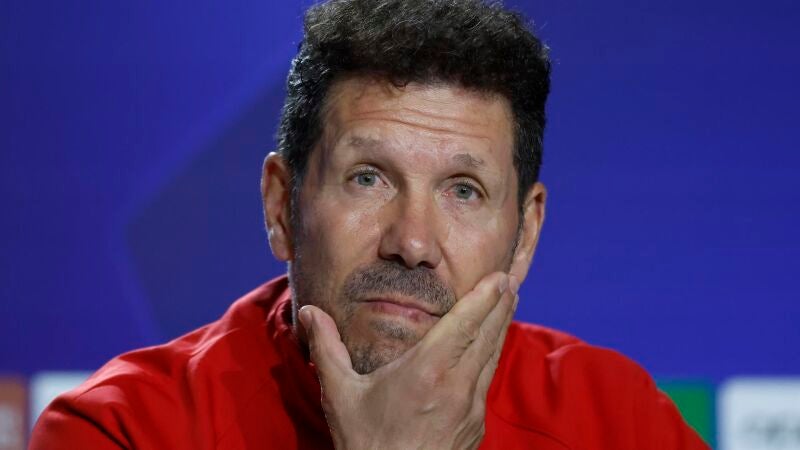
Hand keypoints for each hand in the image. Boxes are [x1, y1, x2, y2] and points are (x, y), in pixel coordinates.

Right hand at [298, 271, 520, 449]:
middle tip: (509, 279)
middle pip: (488, 336)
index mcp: (427, 371)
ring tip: (507, 303)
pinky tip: (489, 348)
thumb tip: (310, 313)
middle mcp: (457, 386)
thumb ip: (326, 348)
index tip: (498, 276)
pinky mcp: (476, 427)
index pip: (464, 324)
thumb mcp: (340, 394)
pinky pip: (487, 382)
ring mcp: (471, 409)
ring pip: (492, 358)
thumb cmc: (365, 444)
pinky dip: (491, 357)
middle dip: (501, 304)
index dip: (484, 297)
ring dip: (501, 327)